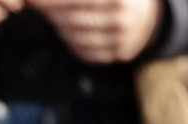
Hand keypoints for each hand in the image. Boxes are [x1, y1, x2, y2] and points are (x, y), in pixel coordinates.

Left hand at [29, 0, 161, 62]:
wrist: (150, 19)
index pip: (76, 1)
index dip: (52, 1)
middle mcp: (123, 19)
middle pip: (73, 19)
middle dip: (51, 12)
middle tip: (36, 4)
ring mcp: (122, 40)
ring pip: (76, 37)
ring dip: (59, 27)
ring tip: (55, 17)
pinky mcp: (118, 55)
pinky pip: (84, 51)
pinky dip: (71, 41)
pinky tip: (68, 31)